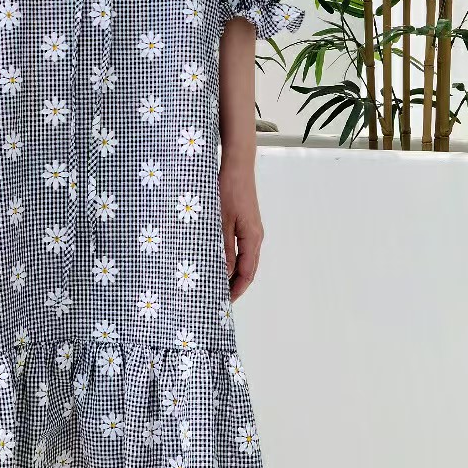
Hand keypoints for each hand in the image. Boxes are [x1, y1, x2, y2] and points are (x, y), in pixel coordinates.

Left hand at [219, 158, 262, 302]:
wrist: (236, 165)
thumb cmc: (229, 189)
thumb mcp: (221, 221)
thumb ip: (224, 248)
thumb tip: (224, 273)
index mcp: (252, 238)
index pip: (247, 273)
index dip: (236, 290)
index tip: (223, 303)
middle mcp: (254, 236)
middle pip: (246, 269)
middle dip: (232, 285)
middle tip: (215, 297)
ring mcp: (249, 230)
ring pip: (242, 259)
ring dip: (229, 272)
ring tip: (213, 283)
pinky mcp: (243, 222)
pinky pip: (238, 247)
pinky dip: (228, 258)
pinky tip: (214, 260)